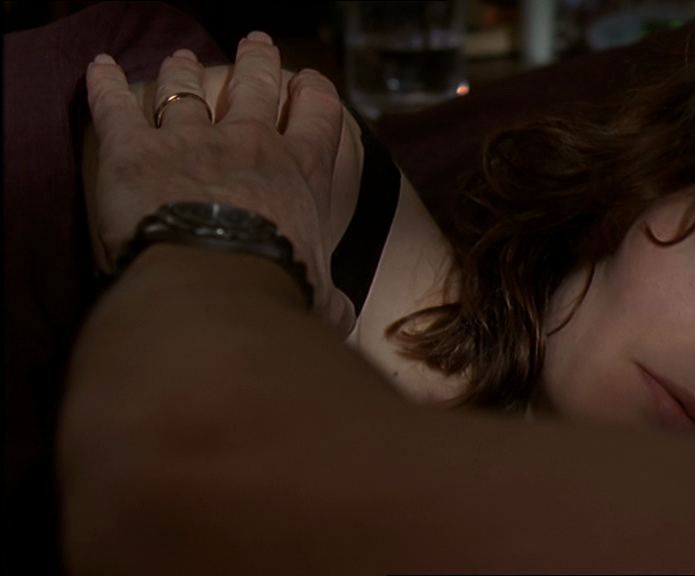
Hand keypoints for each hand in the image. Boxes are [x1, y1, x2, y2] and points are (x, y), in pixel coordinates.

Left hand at [86, 31, 354, 330]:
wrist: (215, 286)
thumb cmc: (276, 292)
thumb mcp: (319, 297)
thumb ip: (330, 298)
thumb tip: (341, 316)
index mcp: (302, 171)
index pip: (319, 114)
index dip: (316, 94)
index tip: (310, 84)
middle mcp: (250, 142)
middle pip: (256, 84)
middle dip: (258, 61)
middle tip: (258, 44)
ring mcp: (190, 138)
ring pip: (186, 87)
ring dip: (184, 69)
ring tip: (183, 58)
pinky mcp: (133, 148)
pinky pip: (115, 104)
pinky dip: (104, 84)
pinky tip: (98, 68)